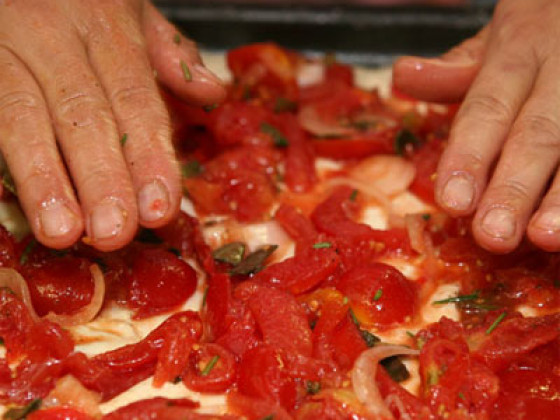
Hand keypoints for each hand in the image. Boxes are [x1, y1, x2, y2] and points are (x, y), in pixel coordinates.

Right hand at [0, 0, 225, 250]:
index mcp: (107, 25)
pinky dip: (3, 161)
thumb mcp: (129, 9)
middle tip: (115, 232)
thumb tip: (212, 92)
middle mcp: (56, 36)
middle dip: (101, 178)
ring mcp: (4, 44)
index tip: (160, 210)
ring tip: (61, 232)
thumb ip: (168, 52)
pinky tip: (14, 201)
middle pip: (83, 114)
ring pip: (21, 114)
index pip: (135, 100)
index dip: (149, 157)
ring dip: (43, 178)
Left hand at [393, 0, 559, 252]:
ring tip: (545, 237)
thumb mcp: (503, 35)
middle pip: (537, 135)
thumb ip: (458, 67)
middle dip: (514, 188)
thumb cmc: (544, 32)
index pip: (488, 107)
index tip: (453, 202)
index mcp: (521, 48)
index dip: (470, 156)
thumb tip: (401, 74)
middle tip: (493, 236)